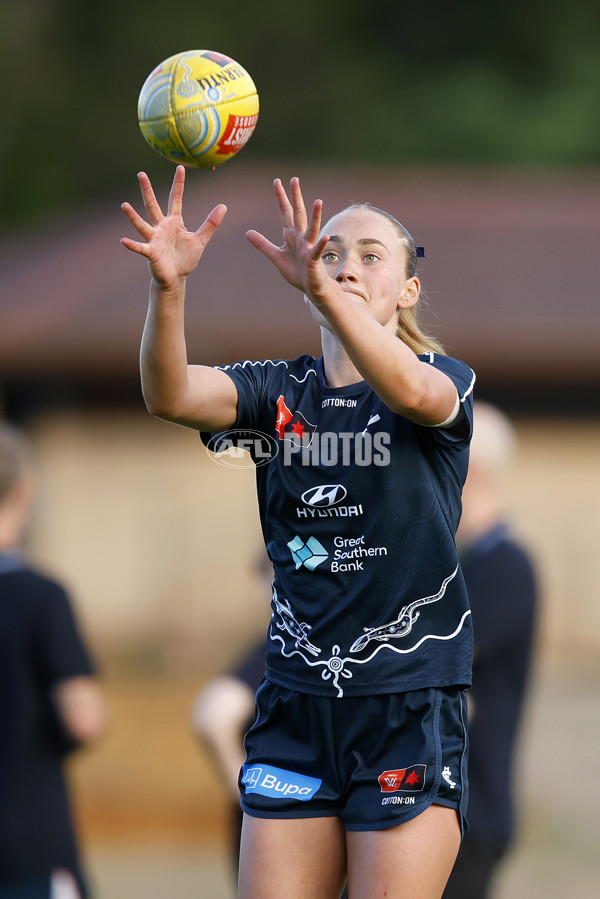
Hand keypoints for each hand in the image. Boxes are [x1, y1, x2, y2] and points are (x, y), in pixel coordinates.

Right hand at [120, 165, 226, 289]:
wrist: (176, 278)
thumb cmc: (185, 258)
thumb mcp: (200, 239)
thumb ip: (210, 223)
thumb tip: (223, 206)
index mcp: (174, 222)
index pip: (175, 199)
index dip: (178, 184)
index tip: (180, 168)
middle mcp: (161, 227)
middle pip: (152, 205)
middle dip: (147, 190)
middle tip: (141, 174)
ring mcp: (154, 239)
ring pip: (142, 225)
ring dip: (133, 216)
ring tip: (124, 206)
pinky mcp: (151, 253)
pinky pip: (140, 248)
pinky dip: (132, 245)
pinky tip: (123, 240)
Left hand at [246, 177, 331, 301]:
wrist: (310, 287)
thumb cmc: (296, 272)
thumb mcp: (275, 256)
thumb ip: (263, 244)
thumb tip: (248, 232)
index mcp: (291, 235)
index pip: (285, 212)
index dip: (280, 198)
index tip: (276, 182)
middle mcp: (301, 237)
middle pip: (298, 214)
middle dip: (296, 197)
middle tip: (294, 179)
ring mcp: (308, 247)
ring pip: (312, 228)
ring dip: (315, 215)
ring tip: (318, 201)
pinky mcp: (313, 259)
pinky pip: (317, 250)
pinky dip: (321, 244)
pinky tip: (325, 237)